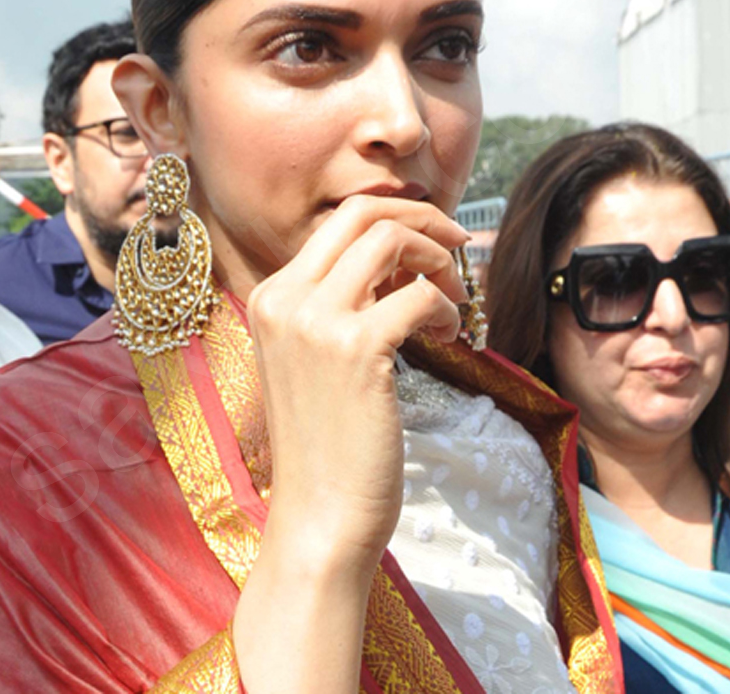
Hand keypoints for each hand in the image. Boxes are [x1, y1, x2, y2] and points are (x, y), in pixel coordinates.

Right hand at [247, 195, 467, 569]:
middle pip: (362, 212)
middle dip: (422, 217)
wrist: (319, 518)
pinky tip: (451, 335)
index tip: (432, 240)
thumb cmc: (327, 446)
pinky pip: (419, 295)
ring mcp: (316, 321)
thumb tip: (399, 261)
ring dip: (438, 260)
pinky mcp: (356, 349)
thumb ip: (340, 306)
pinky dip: (446, 308)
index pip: (337, 221)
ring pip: (391, 240)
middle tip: (458, 244)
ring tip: (456, 298)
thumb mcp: (315, 360)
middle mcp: (285, 298)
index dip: (395, 218)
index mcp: (271, 297)